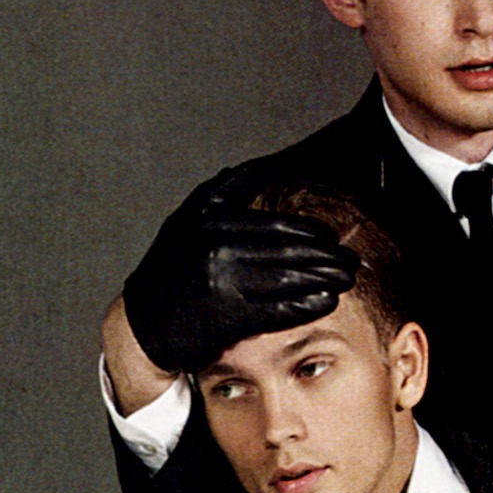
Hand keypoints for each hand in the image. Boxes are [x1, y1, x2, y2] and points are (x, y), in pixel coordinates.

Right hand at [122, 196, 356, 374]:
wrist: (143, 323)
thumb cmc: (171, 272)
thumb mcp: (188, 223)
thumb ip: (222, 195)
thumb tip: (252, 169)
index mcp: (214, 221)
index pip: (276, 225)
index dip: (309, 232)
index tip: (331, 238)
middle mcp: (220, 247)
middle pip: (289, 250)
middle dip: (326, 255)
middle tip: (350, 260)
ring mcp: (225, 282)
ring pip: (289, 278)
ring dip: (325, 278)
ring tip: (347, 278)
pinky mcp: (230, 315)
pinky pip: (279, 309)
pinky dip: (307, 305)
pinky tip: (327, 302)